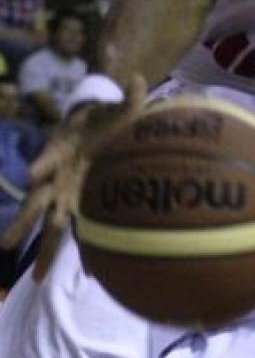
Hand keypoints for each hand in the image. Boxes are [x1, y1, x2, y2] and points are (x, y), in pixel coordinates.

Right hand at [0, 74, 146, 278]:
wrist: (99, 129)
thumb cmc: (104, 119)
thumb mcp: (118, 109)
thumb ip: (130, 98)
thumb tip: (140, 79)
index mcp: (62, 150)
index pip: (47, 158)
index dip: (42, 164)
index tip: (33, 174)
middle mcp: (56, 176)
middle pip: (36, 202)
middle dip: (22, 222)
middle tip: (6, 244)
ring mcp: (63, 194)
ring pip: (47, 223)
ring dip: (41, 248)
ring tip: (34, 278)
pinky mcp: (76, 204)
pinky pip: (76, 229)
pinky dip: (84, 250)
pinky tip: (89, 273)